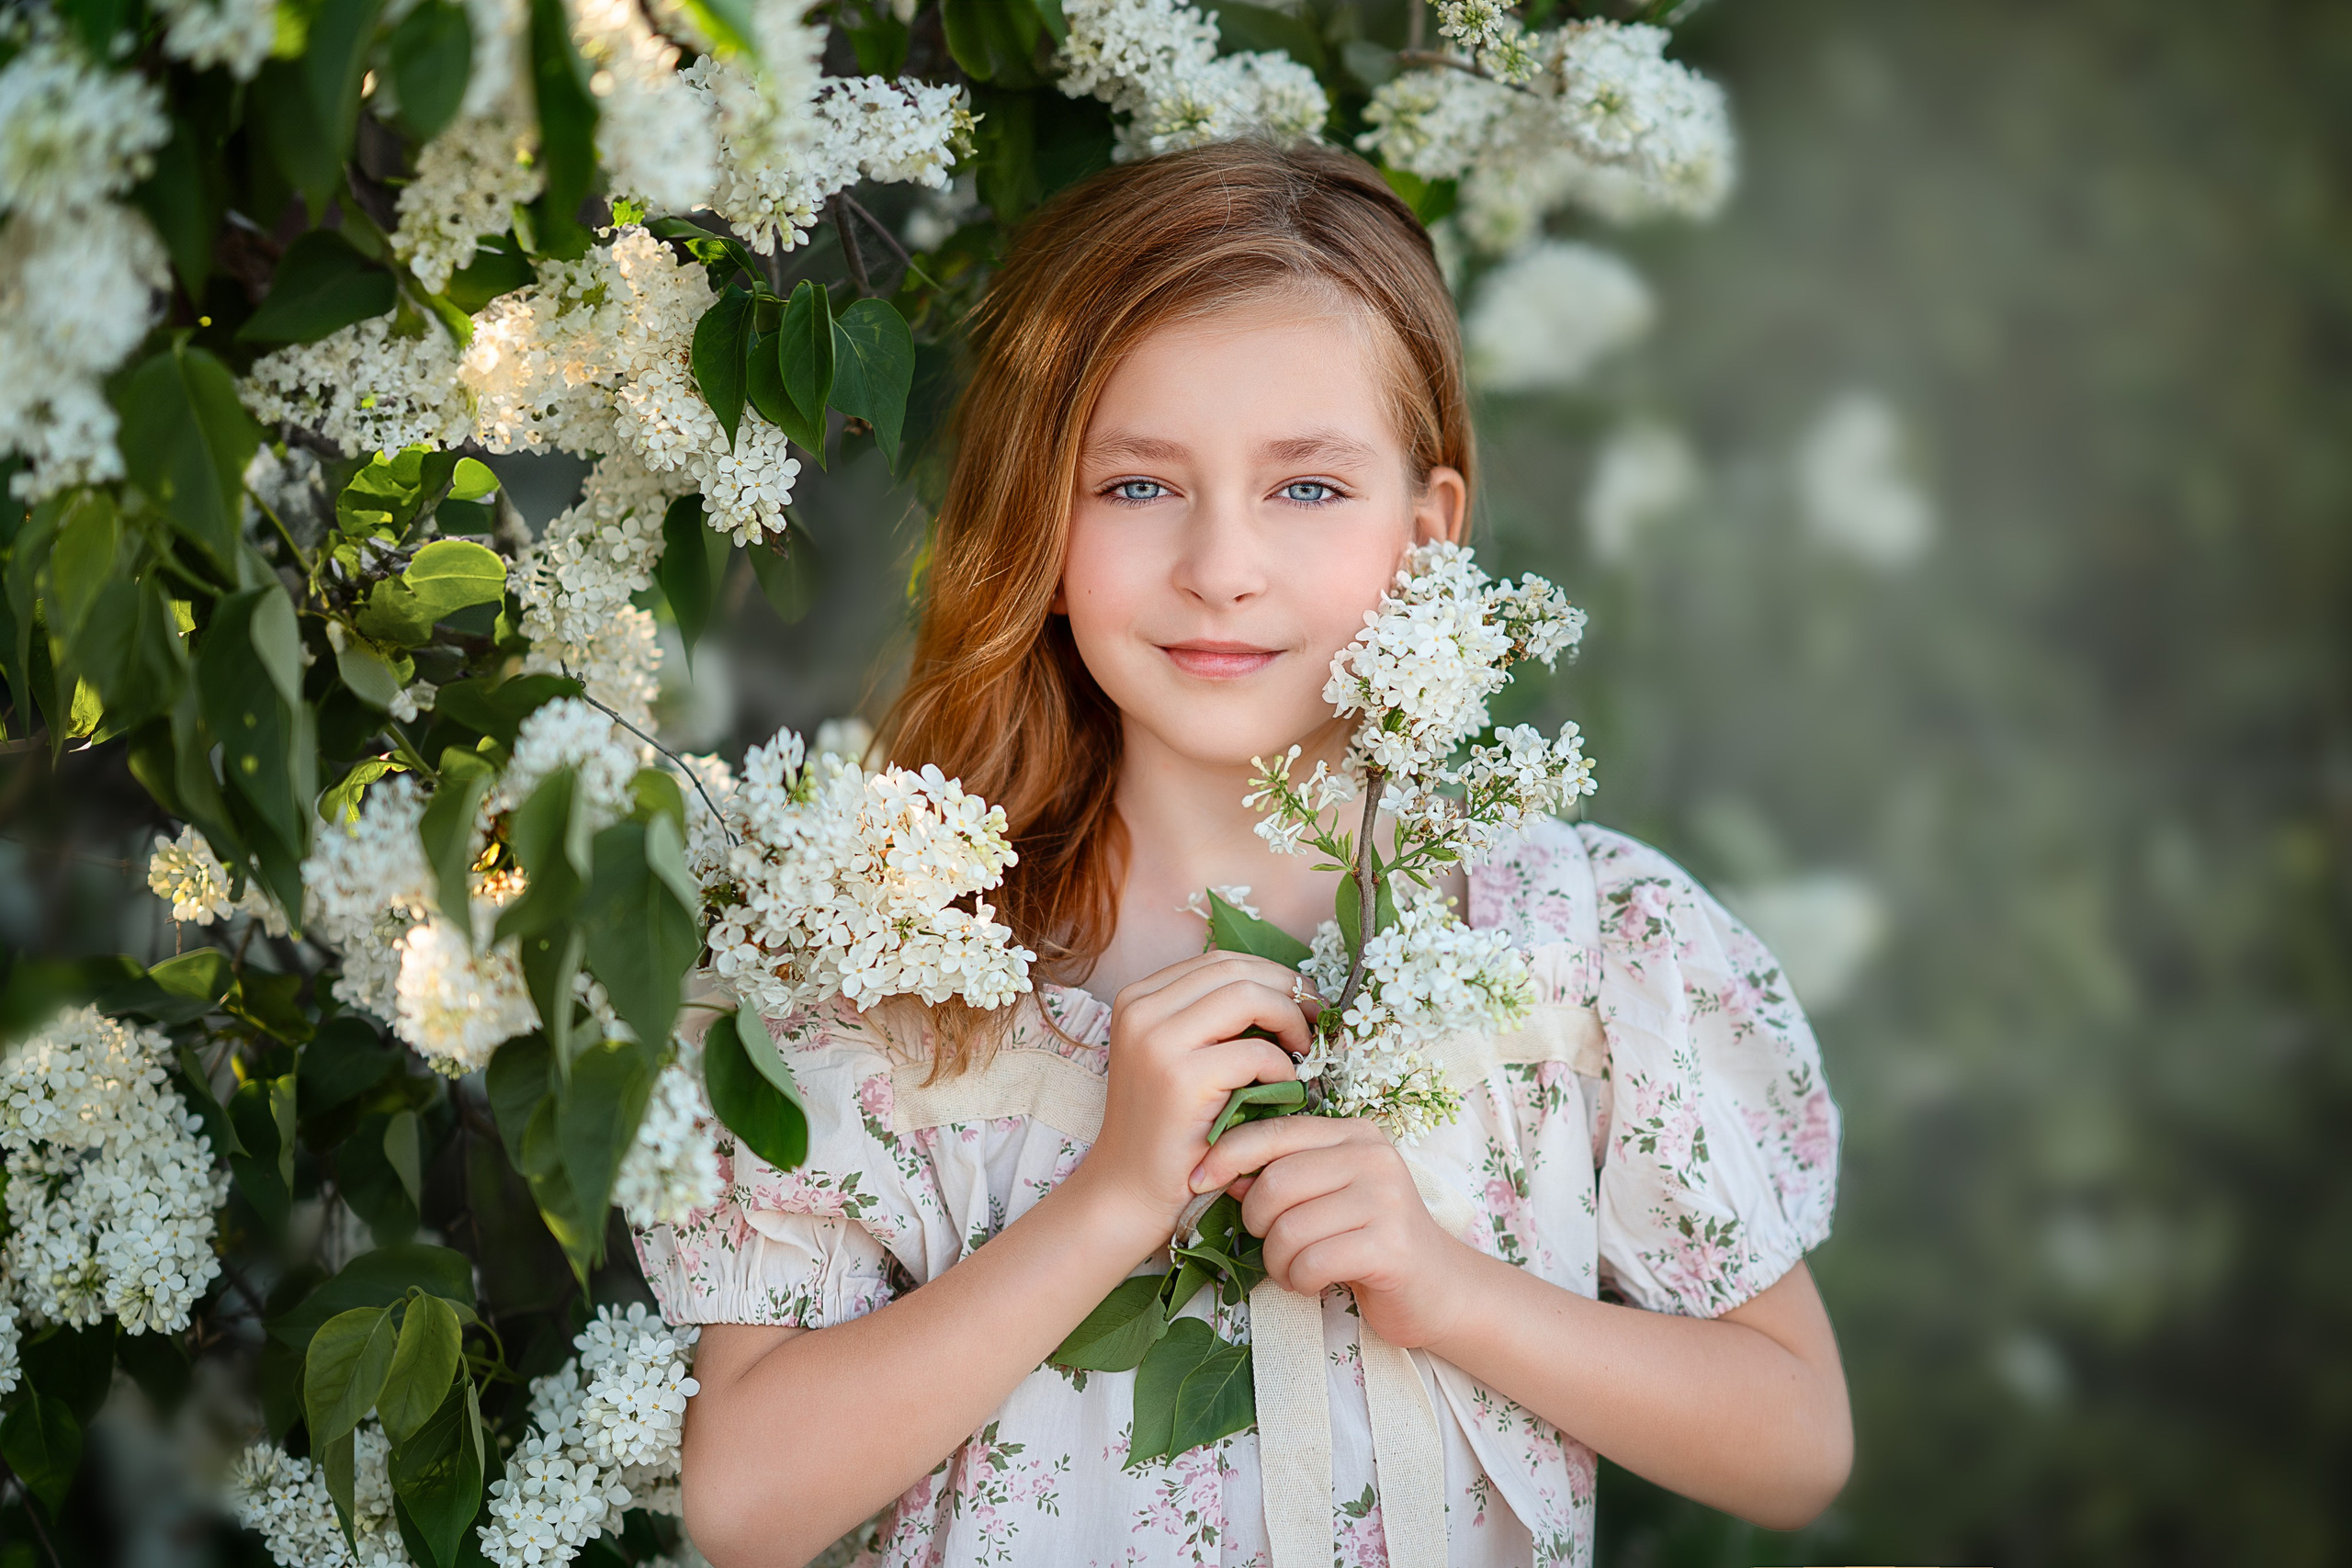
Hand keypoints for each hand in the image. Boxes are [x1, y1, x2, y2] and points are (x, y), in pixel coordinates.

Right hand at [1066, 952, 1308, 1244]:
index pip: (1220, 961)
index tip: (1300, 1001)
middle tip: (1314, 1023)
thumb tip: (1286, 987)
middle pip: (1237, 970)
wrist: (1129, 1188)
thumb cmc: (1168, 1125)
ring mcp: (1157, 1042)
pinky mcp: (1181, 1079)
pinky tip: (1284, 1088)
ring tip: (1303, 1051)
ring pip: (1248, 997)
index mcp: (1137, 998)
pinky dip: (1281, 1067)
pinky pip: (1255, 1053)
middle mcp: (1140, 1010)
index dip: (1270, 974)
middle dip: (1288, 991)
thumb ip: (1212, 1018)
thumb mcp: (1178, 1055)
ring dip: (1289, 1021)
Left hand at [1191, 1115, 1469, 1349]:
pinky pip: (1310, 1262)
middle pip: (1275, 1182)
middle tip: (1273, 1243)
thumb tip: (1219, 1171)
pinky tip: (1315, 1281)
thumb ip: (1281, 1178)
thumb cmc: (1371, 1240)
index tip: (1197, 1180)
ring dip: (1278, 1261)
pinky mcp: (1389, 1246)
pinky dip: (1299, 1280)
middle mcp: (1373, 1157)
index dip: (1227, 1153)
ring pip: (1288, 1228)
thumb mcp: (1327, 1197)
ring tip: (1296, 1268)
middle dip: (1257, 1221)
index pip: (1275, 1130)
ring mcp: (1386, 1199)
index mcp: (1354, 1135)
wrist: (1439, 1289)